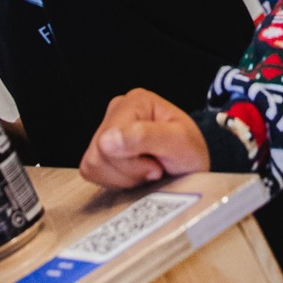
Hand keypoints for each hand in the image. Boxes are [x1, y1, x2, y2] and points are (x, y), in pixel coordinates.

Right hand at [79, 89, 210, 188]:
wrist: (192, 169)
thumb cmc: (190, 152)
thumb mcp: (179, 142)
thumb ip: (145, 136)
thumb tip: (108, 139)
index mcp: (136, 101)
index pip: (108, 140)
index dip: (133, 162)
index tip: (157, 164)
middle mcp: (117, 111)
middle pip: (99, 154)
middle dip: (129, 172)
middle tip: (154, 168)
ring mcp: (107, 129)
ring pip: (92, 165)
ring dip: (123, 178)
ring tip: (146, 170)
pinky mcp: (100, 150)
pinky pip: (91, 172)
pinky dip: (115, 181)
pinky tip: (134, 175)